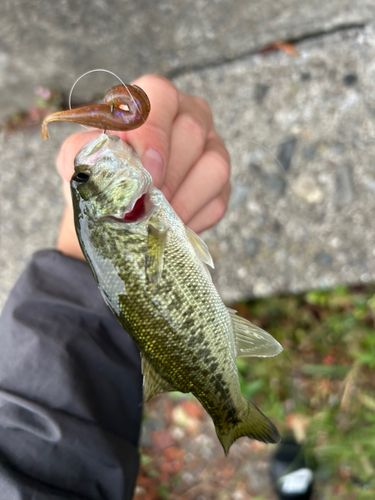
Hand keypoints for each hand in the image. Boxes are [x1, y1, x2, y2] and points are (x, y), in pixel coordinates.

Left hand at [56, 74, 230, 258]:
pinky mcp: (220, 183)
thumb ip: (82, 152)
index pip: (160, 97)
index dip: (155, 134)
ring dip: (183, 199)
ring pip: (214, 166)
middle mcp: (187, 115)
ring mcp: (210, 147)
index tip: (146, 173)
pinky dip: (192, 217)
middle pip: (191, 131)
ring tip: (158, 218)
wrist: (113, 208)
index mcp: (150, 100)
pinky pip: (217, 198)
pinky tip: (170, 224)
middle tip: (146, 204)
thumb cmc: (98, 174)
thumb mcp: (77, 159)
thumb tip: (99, 165)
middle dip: (167, 175)